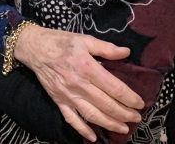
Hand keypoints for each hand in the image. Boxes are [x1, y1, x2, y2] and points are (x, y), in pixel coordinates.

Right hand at [15, 25, 143, 139]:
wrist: (34, 47)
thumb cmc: (61, 41)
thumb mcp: (84, 39)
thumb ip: (106, 48)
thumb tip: (126, 52)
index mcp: (87, 67)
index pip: (114, 87)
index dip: (129, 97)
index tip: (140, 103)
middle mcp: (78, 84)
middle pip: (106, 104)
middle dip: (124, 114)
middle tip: (137, 118)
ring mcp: (68, 94)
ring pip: (92, 115)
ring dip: (110, 124)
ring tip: (123, 128)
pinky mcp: (58, 100)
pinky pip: (71, 119)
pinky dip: (82, 130)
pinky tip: (93, 137)